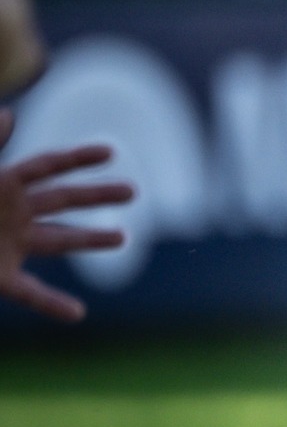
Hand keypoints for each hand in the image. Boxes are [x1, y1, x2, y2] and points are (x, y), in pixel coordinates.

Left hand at [0, 111, 134, 321]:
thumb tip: (8, 113)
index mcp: (2, 184)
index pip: (48, 167)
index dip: (79, 158)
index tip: (110, 153)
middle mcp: (11, 213)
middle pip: (63, 200)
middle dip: (98, 196)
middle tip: (133, 191)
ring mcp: (8, 245)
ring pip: (59, 241)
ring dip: (90, 240)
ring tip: (122, 238)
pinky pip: (30, 292)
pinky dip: (53, 304)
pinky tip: (77, 314)